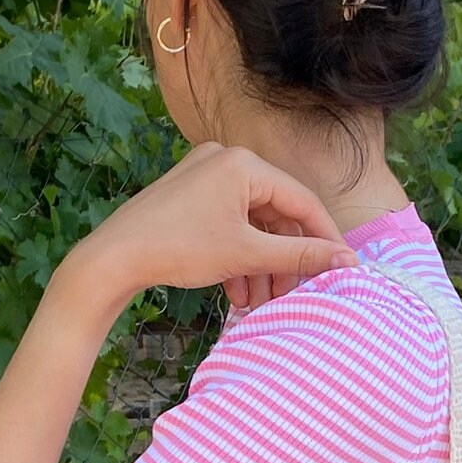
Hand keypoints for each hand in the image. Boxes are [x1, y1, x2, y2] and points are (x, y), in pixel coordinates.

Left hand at [64, 142, 356, 314]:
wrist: (112, 259)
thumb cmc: (179, 249)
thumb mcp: (247, 254)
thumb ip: (301, 255)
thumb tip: (348, 261)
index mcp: (244, 164)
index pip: (303, 200)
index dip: (325, 238)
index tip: (341, 269)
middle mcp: (226, 160)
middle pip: (276, 214)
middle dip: (284, 259)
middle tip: (293, 294)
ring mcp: (205, 176)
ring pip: (251, 224)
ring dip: (260, 265)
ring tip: (261, 302)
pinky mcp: (190, 195)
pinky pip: (228, 223)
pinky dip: (237, 256)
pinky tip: (236, 292)